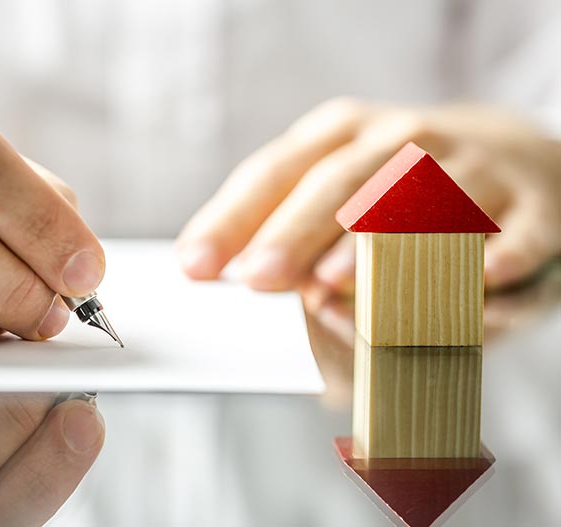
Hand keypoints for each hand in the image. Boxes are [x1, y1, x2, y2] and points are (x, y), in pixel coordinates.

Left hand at [177, 98, 560, 292]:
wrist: (514, 162)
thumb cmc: (404, 196)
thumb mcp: (342, 196)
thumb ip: (293, 237)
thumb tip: (254, 289)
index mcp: (343, 137)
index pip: (276, 172)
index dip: (232, 220)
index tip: (196, 267)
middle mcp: (404, 141)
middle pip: (341, 182)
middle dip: (294, 230)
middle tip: (258, 277)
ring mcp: (474, 168)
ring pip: (423, 201)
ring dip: (376, 244)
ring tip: (332, 283)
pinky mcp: (536, 207)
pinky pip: (516, 236)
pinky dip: (495, 258)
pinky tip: (477, 280)